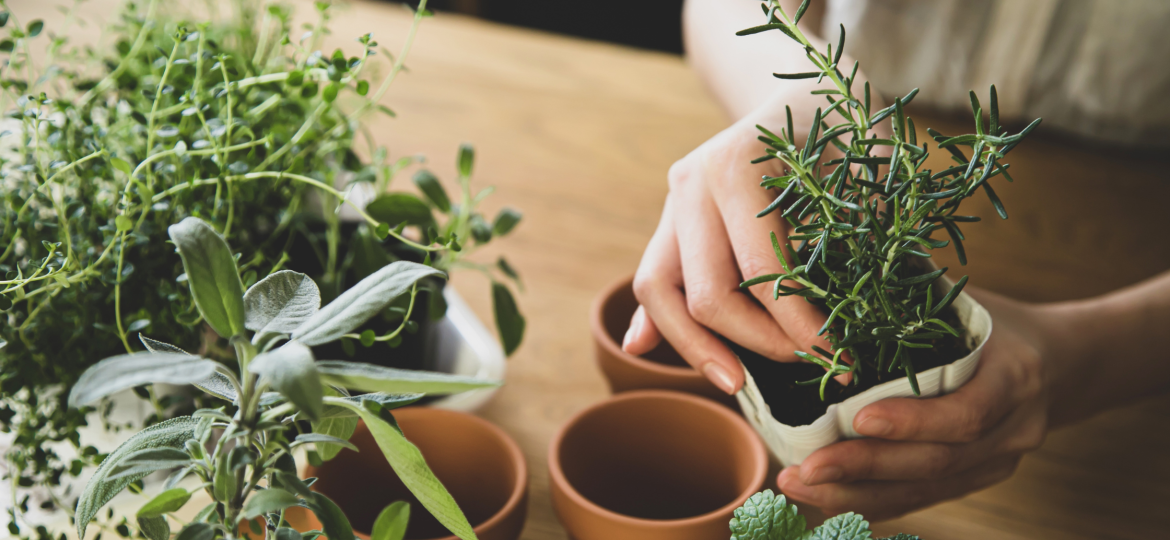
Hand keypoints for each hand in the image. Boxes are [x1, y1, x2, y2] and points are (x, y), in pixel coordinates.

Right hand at [622, 109, 839, 394]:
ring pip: (657, 291)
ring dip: (693, 346)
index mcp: (737, 166)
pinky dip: (653, 318)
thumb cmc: (844, 127)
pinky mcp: (670, 219)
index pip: (758, 270)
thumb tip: (868, 299)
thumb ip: (861, 227)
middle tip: (803, 365)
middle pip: (701, 292)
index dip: (797, 323)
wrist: (801, 90)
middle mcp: (692, 182)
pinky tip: (644, 349)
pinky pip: (652, 276)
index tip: (835, 353)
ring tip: (735, 382)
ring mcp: (674, 201)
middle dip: (754, 342)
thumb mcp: (864, 164)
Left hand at [776, 288, 1050, 519]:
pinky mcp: (976, 480)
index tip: (857, 418)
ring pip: (925, 490)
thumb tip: (835, 270)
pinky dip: (872, 501)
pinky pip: (922, 498)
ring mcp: (997, 462)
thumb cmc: (996, 323)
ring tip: (799, 485)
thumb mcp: (968, 302)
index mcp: (1015, 377)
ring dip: (856, 494)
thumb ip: (915, 299)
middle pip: (937, 462)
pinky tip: (823, 498)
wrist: (1061, 364)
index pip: (966, 413)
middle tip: (804, 468)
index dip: (913, 421)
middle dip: (865, 468)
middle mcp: (1013, 430)